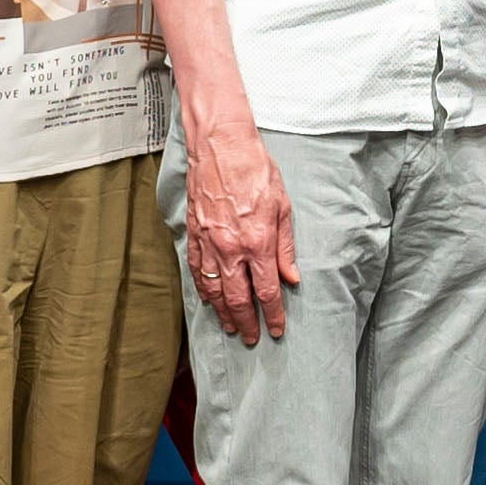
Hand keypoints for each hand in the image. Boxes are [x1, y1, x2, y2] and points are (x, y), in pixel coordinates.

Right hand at [183, 118, 297, 343]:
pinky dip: (204, 290)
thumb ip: (285, 246)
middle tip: (252, 338)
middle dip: (247, 322)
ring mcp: (209, 243)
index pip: (267, 290)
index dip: (272, 314)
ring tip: (231, 328)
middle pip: (238, 298)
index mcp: (258, 242)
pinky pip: (197, 271)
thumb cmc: (255, 170)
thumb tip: (291, 277)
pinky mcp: (194, 234)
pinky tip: (209, 300)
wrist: (220, 146)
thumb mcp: (282, 206)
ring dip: (223, 313)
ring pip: (215, 290)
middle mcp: (231, 248)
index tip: (276, 329)